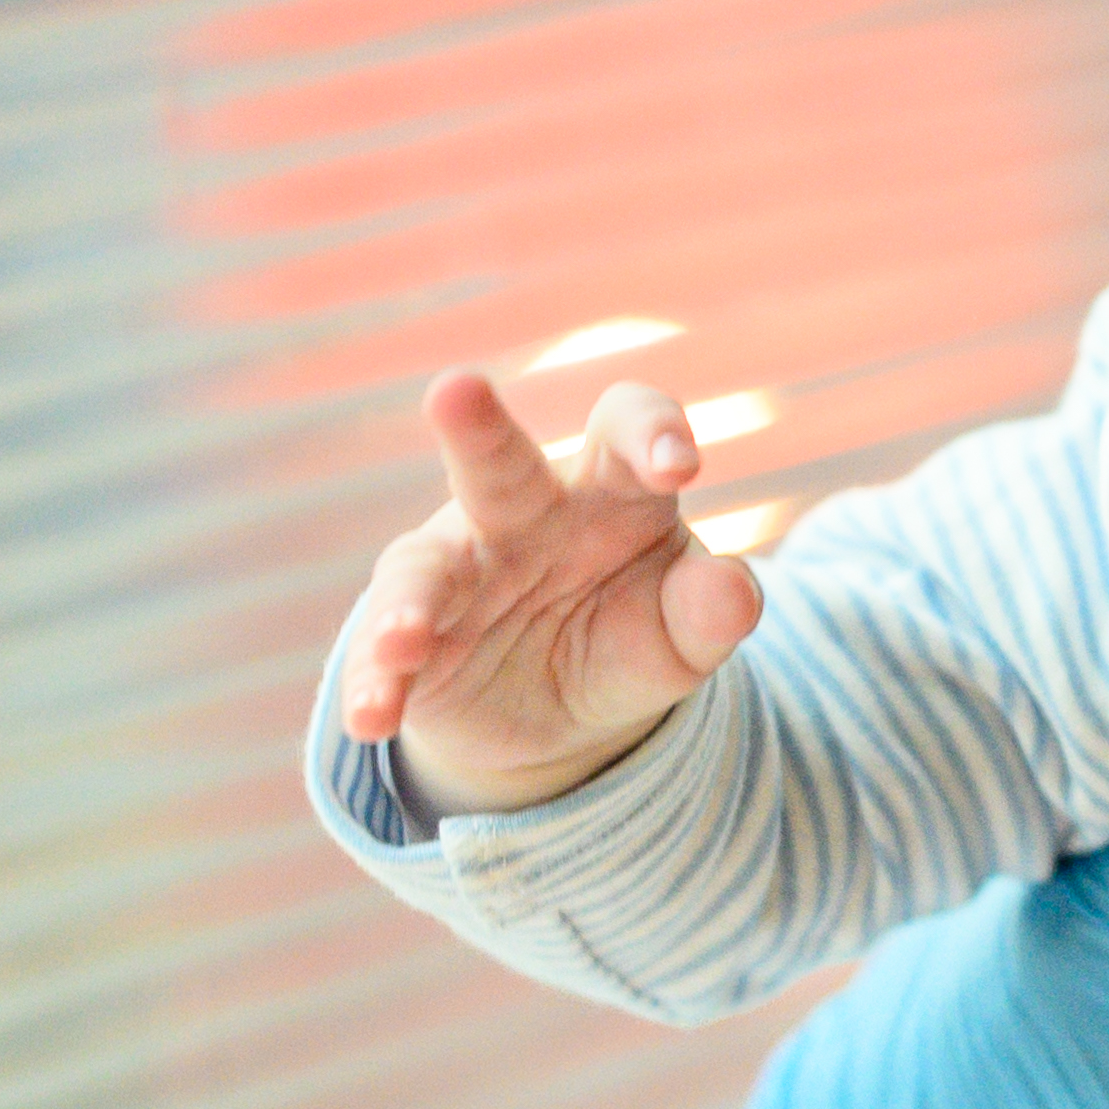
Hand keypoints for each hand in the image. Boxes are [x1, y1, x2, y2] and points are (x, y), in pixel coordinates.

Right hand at [339, 369, 760, 813]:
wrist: (563, 711)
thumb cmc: (635, 635)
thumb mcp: (685, 633)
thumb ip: (711, 609)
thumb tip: (735, 591)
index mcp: (611, 486)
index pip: (626, 427)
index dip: (652, 431)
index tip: (680, 466)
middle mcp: (521, 509)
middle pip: (498, 461)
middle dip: (478, 427)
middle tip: (456, 390)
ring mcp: (454, 567)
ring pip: (423, 568)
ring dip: (408, 602)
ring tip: (406, 638)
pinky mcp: (404, 633)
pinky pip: (383, 655)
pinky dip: (376, 685)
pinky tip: (373, 718)